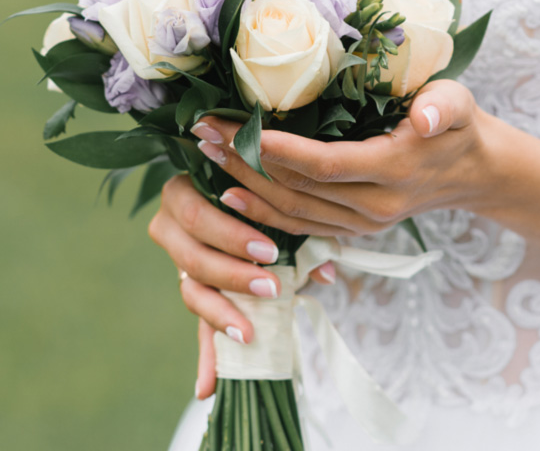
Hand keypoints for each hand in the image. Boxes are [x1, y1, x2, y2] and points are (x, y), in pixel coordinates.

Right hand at [148, 175, 334, 398]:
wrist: (235, 194)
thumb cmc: (257, 195)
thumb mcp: (273, 209)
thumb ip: (295, 234)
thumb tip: (327, 275)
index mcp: (187, 194)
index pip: (198, 218)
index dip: (230, 238)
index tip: (269, 254)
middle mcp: (171, 226)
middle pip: (191, 258)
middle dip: (232, 276)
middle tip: (270, 289)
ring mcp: (177, 261)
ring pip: (190, 290)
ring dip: (220, 314)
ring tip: (249, 334)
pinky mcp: (190, 290)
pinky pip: (196, 324)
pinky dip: (205, 357)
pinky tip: (208, 388)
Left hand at [189, 80, 491, 237]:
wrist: (473, 174)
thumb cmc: (459, 128)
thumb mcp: (461, 104)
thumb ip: (445, 106)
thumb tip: (424, 119)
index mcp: (397, 170)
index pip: (326, 164)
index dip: (278, 150)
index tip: (235, 126)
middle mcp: (376, 206)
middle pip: (298, 189)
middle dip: (246, 161)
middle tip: (202, 132)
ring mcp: (364, 223)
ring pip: (293, 212)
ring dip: (246, 186)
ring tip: (206, 156)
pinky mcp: (355, 229)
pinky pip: (302, 226)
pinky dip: (264, 213)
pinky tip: (231, 194)